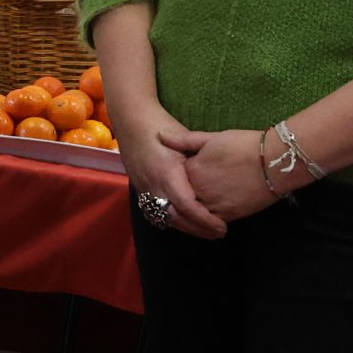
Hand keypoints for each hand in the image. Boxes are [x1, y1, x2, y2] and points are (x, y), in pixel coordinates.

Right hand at [116, 109, 227, 239]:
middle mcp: (153, 185)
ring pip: (164, 218)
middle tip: (219, 233)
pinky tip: (185, 221)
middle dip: (198, 229)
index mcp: (166, 173)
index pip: (187, 206)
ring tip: (206, 231)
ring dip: (186, 227)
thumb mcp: (184, 138)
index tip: (223, 226)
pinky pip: (155, 211)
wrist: (130, 118)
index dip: (205, 220)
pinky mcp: (139, 188)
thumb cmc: (160, 124)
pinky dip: (171, 220)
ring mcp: (143, 188)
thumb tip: (219, 180)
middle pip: (176, 218)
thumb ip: (199, 161)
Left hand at [172, 127, 280, 223]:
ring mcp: (213, 205)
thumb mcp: (212, 138)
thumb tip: (159, 135)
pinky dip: (207, 219)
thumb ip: (183, 140)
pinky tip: (210, 212)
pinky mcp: (229, 215)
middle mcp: (198, 191)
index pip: (175, 177)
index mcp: (191, 171)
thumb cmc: (245, 145)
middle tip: (190, 190)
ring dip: (193, 210)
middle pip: (182, 197)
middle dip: (183, 194)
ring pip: (194, 213)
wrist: (276, 162)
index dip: (178, 175)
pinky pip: (210, 222)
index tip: (184, 172)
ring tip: (201, 201)